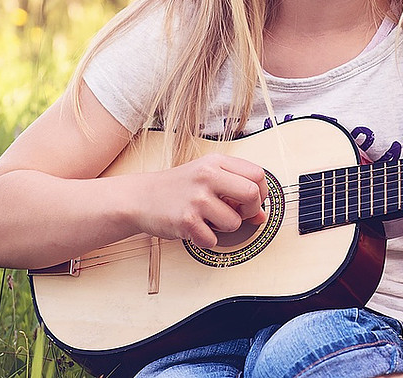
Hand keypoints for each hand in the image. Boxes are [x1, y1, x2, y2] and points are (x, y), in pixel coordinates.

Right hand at [130, 154, 267, 247]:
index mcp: (215, 162)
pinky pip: (213, 240)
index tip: (250, 201)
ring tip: (208, 220)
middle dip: (250, 209)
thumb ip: (237, 191)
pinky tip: (195, 228)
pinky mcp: (185, 220)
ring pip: (234, 222)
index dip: (261, 192)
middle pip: (253, 193)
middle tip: (237, 212)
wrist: (140, 197)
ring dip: (225, 228)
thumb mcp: (208, 178)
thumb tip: (262, 216)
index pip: (258, 174)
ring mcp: (196, 198)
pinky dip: (206, 239)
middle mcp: (207, 176)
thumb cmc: (178, 188)